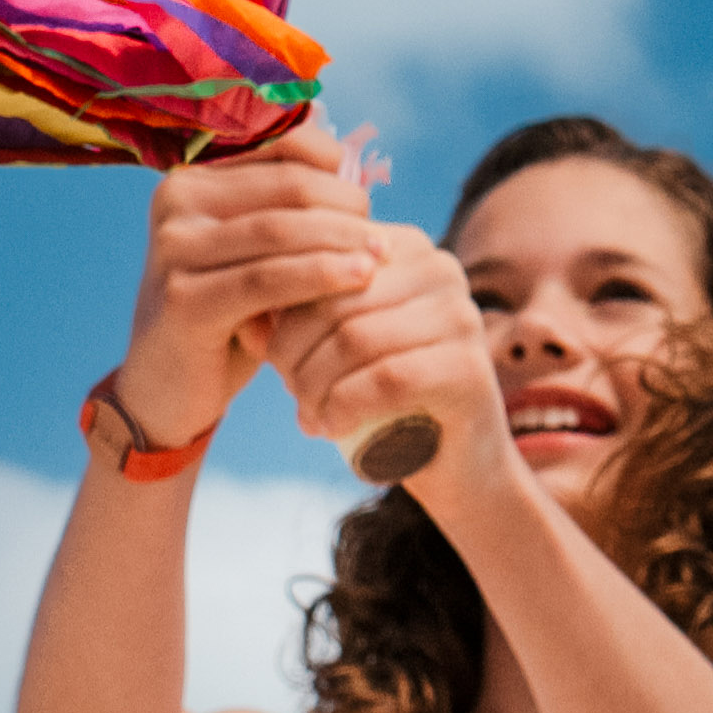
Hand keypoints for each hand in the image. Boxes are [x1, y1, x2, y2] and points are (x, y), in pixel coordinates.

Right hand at [116, 144, 386, 445]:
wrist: (166, 387)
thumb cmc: (225, 315)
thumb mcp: (251, 256)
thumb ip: (287, 216)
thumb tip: (358, 178)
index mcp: (193, 178)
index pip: (282, 147)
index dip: (335, 169)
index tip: (366, 204)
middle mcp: (176, 200)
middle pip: (287, 186)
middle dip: (345, 209)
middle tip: (383, 240)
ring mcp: (173, 247)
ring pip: (279, 230)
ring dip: (340, 241)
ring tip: (380, 258)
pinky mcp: (183, 298)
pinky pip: (266, 279)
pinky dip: (319, 276)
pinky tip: (357, 280)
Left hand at [268, 222, 510, 500]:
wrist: (457, 465)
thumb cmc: (386, 401)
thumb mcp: (335, 350)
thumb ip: (293, 323)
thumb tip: (243, 316)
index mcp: (405, 248)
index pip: (321, 257)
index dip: (282, 306)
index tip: (271, 352)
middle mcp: (440, 269)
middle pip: (334, 300)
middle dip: (294, 350)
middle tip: (288, 389)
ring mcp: (460, 316)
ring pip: (354, 339)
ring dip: (314, 384)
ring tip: (307, 412)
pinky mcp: (468, 368)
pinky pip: (386, 378)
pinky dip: (344, 406)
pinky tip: (330, 427)